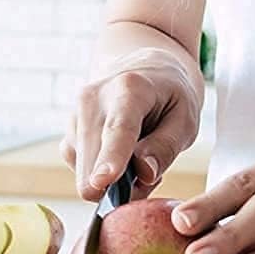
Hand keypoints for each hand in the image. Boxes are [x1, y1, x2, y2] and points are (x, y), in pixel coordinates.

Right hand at [61, 53, 201, 203]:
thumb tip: (144, 174)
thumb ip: (166, 147)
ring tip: (137, 156)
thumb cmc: (169, 96)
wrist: (145, 70)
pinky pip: (80, 168)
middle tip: (150, 172)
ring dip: (112, 178)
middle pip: (92, 159)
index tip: (102, 182)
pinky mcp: (68, 131)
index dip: (110, 158)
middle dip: (118, 183)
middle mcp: (93, 99)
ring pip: (84, 171)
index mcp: (129, 89)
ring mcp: (75, 114)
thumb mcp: (186, 119)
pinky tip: (120, 156)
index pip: (118, 129)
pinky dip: (101, 171)